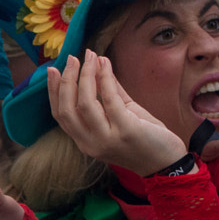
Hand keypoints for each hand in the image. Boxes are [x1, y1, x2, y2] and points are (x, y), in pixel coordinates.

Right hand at [49, 53, 187, 176]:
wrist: (166, 162)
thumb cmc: (144, 138)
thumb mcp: (123, 115)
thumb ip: (110, 94)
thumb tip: (100, 65)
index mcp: (85, 141)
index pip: (61, 115)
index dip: (54, 92)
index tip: (52, 70)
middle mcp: (91, 143)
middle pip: (67, 110)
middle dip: (66, 81)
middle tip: (71, 58)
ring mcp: (107, 138)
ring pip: (85, 104)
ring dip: (85, 76)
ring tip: (89, 57)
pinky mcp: (126, 130)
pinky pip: (110, 100)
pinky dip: (105, 79)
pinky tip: (106, 64)